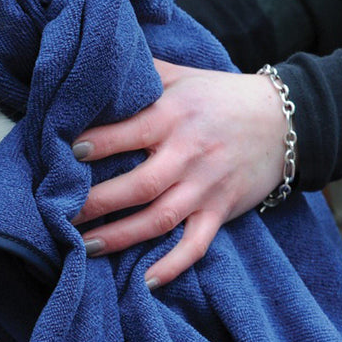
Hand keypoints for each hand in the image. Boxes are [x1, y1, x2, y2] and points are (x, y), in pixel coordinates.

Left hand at [71, 59, 288, 288]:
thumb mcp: (181, 74)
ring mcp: (205, 187)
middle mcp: (188, 154)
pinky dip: (171, 266)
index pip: (127, 133)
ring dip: (120, 237)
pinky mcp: (219, 211)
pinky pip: (195, 245)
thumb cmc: (220, 95)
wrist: (283, 122)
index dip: (95, 146)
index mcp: (173, 116)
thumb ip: (141, 71)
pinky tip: (144, 282)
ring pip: (159, 219)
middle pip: (138, 185)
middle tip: (58, 214)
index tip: (64, 155)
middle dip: (95, 203)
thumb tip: (96, 59)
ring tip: (84, 247)